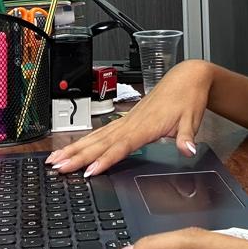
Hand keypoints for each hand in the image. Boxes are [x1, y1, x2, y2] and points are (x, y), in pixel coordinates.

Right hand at [46, 60, 212, 176]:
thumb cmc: (188, 97)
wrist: (186, 78)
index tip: (89, 170)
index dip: (105, 159)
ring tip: (55, 160)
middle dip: (78, 155)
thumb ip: (186, 137)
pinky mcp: (125, 119)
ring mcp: (126, 120)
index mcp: (146, 125)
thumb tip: (187, 150)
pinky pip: (101, 132)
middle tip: (58, 168)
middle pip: (100, 142)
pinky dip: (85, 141)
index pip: (122, 146)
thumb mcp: (192, 118)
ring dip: (75, 148)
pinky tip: (74, 149)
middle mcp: (131, 122)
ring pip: (96, 137)